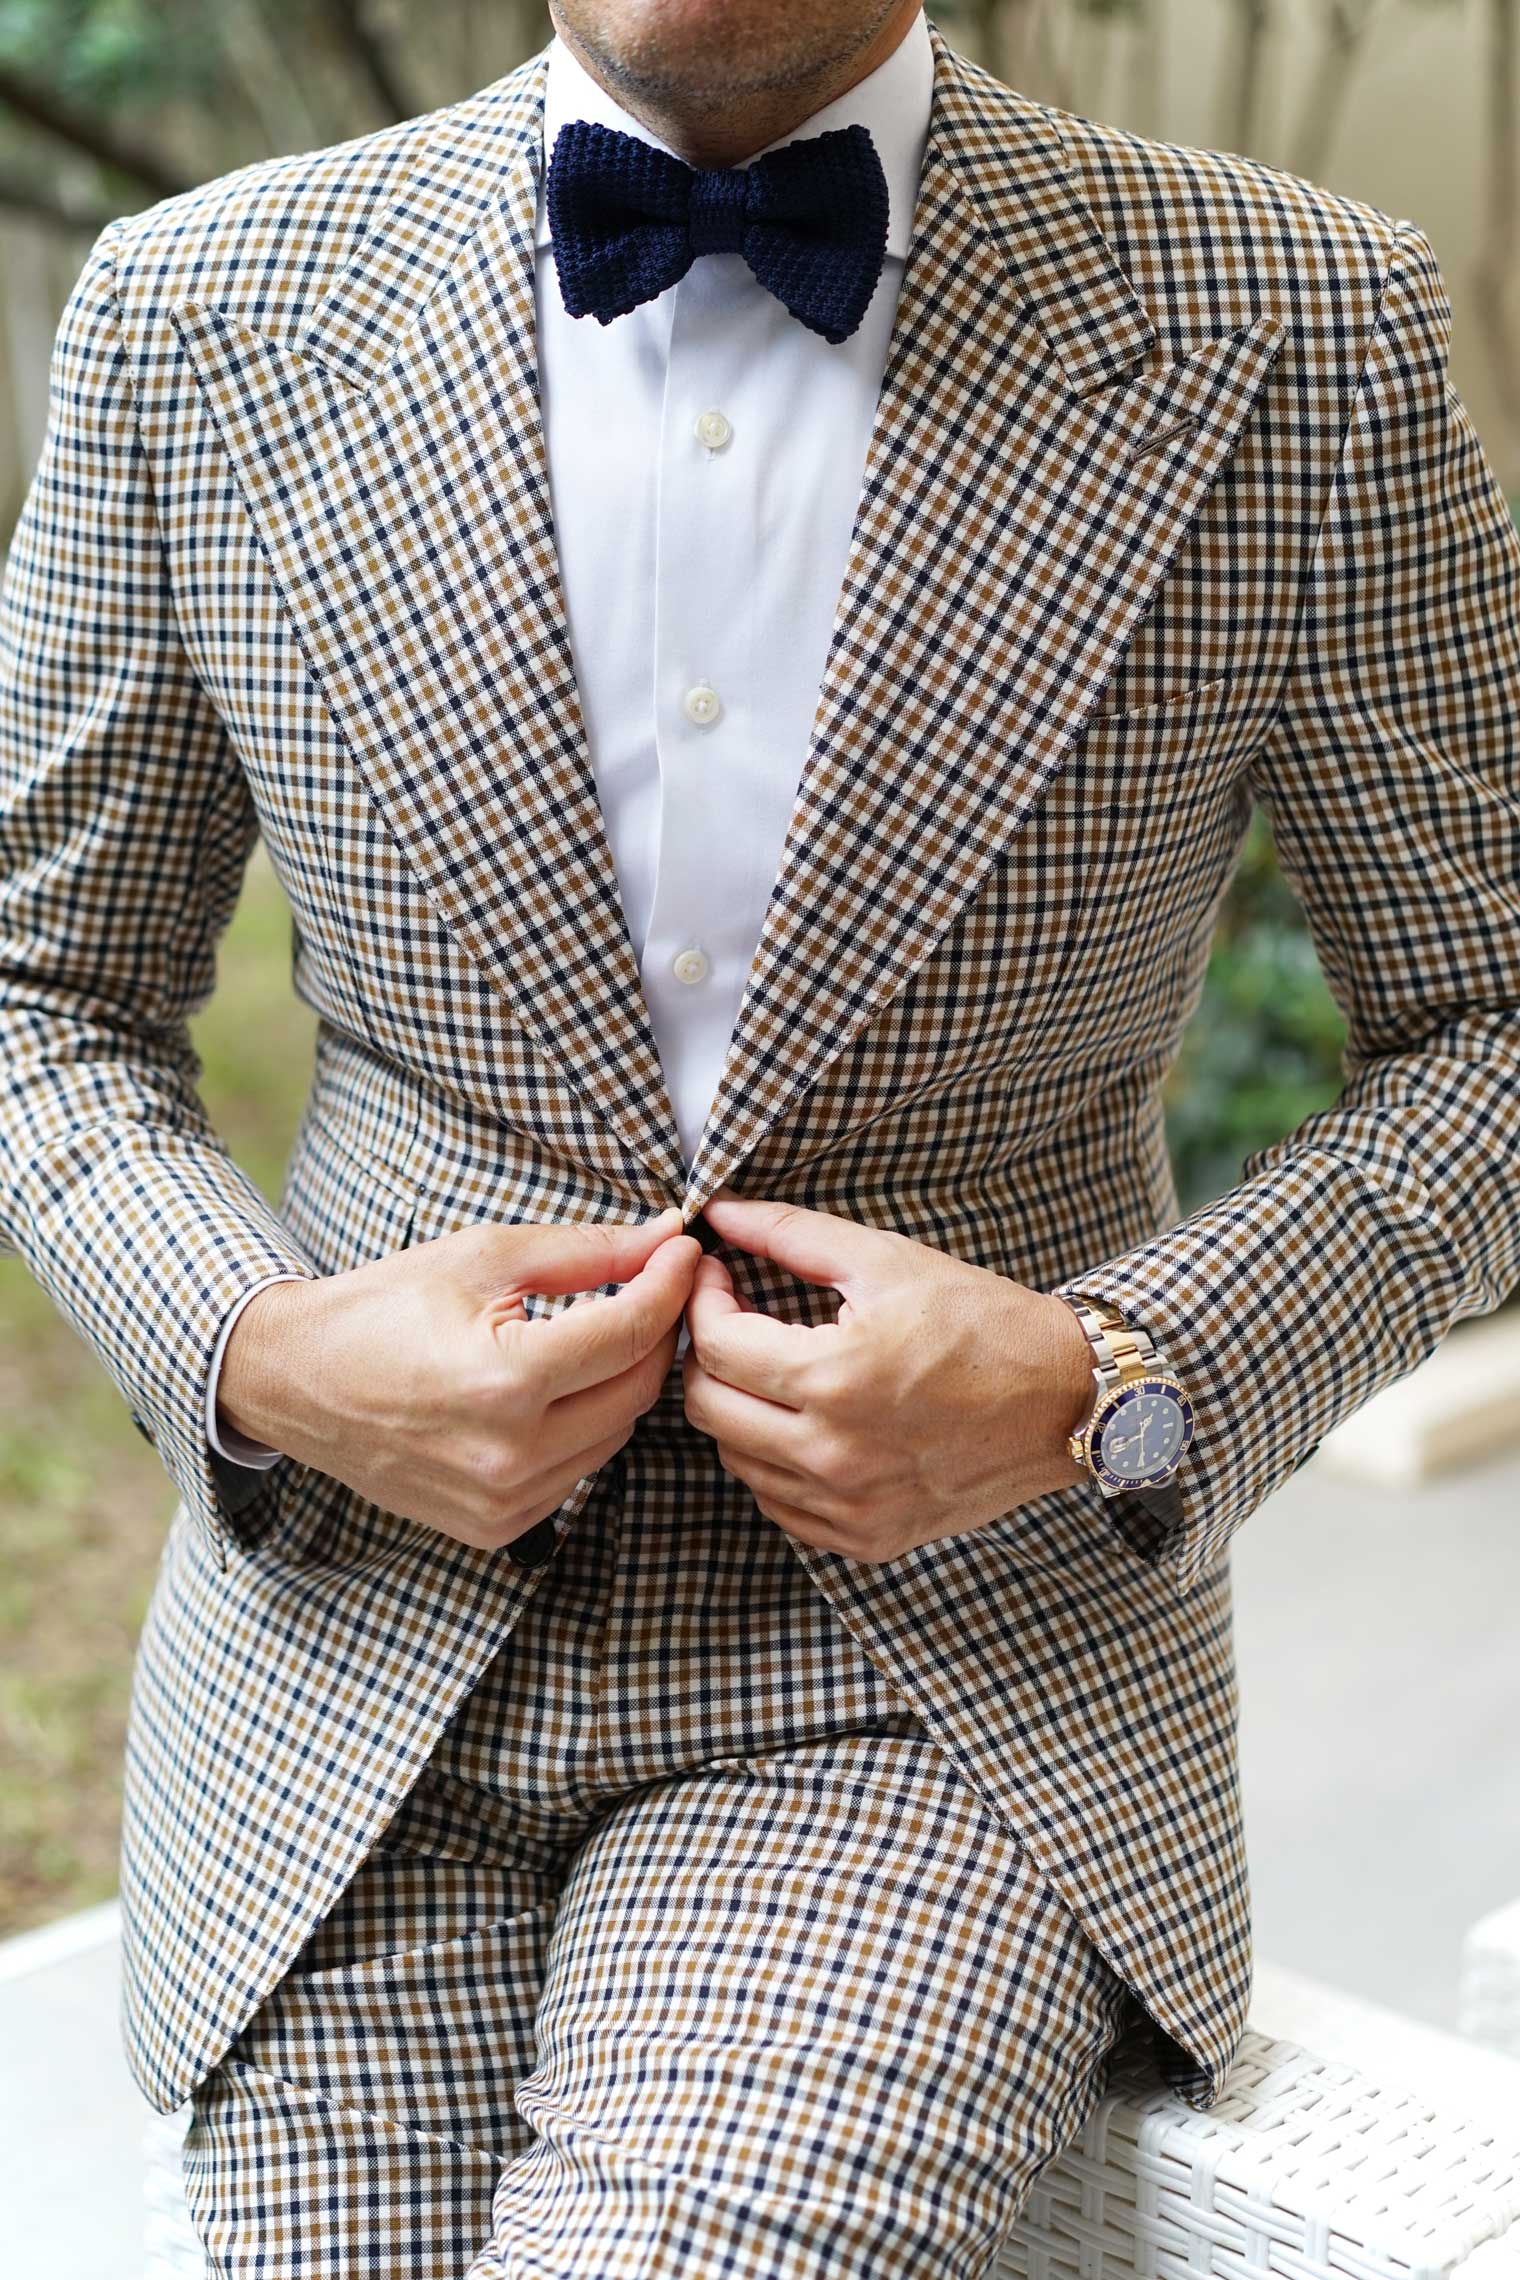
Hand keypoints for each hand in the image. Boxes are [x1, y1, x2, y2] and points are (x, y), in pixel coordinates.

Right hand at [218, 1207, 698, 1551]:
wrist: (296, 1381)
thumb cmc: (383, 1309)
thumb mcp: (483, 1257)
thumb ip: (586, 1251)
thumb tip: (664, 1237)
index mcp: (505, 1381)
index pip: (631, 1332)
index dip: (670, 1284)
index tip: (683, 1251)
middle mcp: (509, 1455)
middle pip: (638, 1389)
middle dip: (657, 1332)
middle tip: (655, 1285)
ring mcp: (503, 1503)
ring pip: (618, 1436)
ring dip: (625, 1381)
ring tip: (606, 1333)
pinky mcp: (496, 1528)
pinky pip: (580, 1473)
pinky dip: (588, 1426)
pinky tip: (563, 1388)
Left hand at [681, 1193, 1095, 1562]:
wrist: (1064, 1401)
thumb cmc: (980, 1322)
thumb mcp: (886, 1260)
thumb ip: (790, 1233)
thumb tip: (720, 1213)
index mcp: (835, 1378)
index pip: (716, 1346)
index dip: (703, 1302)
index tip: (719, 1278)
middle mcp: (834, 1454)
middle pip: (707, 1408)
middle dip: (707, 1355)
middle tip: (736, 1321)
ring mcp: (849, 1506)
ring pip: (736, 1459)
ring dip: (738, 1408)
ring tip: (774, 1369)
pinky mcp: (865, 1538)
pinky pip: (779, 1504)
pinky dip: (773, 1461)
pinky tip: (804, 1422)